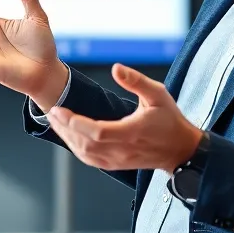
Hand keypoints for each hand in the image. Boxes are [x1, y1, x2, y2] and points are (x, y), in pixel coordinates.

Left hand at [47, 63, 202, 172]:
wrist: (181, 150)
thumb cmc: (170, 121)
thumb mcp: (158, 94)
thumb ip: (136, 81)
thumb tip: (116, 67)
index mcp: (131, 133)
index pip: (96, 132)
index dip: (74, 122)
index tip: (59, 109)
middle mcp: (122, 150)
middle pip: (85, 144)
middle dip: (64, 128)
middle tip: (52, 111)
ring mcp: (118, 160)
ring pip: (85, 154)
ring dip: (67, 138)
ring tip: (57, 121)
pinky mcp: (116, 164)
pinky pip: (91, 160)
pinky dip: (76, 148)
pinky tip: (69, 135)